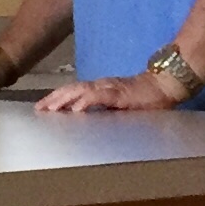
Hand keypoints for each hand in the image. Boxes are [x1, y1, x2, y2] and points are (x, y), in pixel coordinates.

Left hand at [36, 73, 185, 114]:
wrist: (166, 85)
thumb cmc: (147, 98)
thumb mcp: (122, 106)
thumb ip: (107, 110)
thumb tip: (90, 120)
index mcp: (102, 89)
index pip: (75, 90)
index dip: (58, 97)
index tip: (43, 106)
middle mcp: (103, 85)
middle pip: (72, 88)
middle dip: (54, 98)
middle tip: (38, 108)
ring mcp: (110, 88)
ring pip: (81, 90)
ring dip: (64, 98)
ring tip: (49, 107)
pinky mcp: (120, 94)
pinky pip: (99, 97)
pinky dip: (85, 101)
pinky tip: (75, 109)